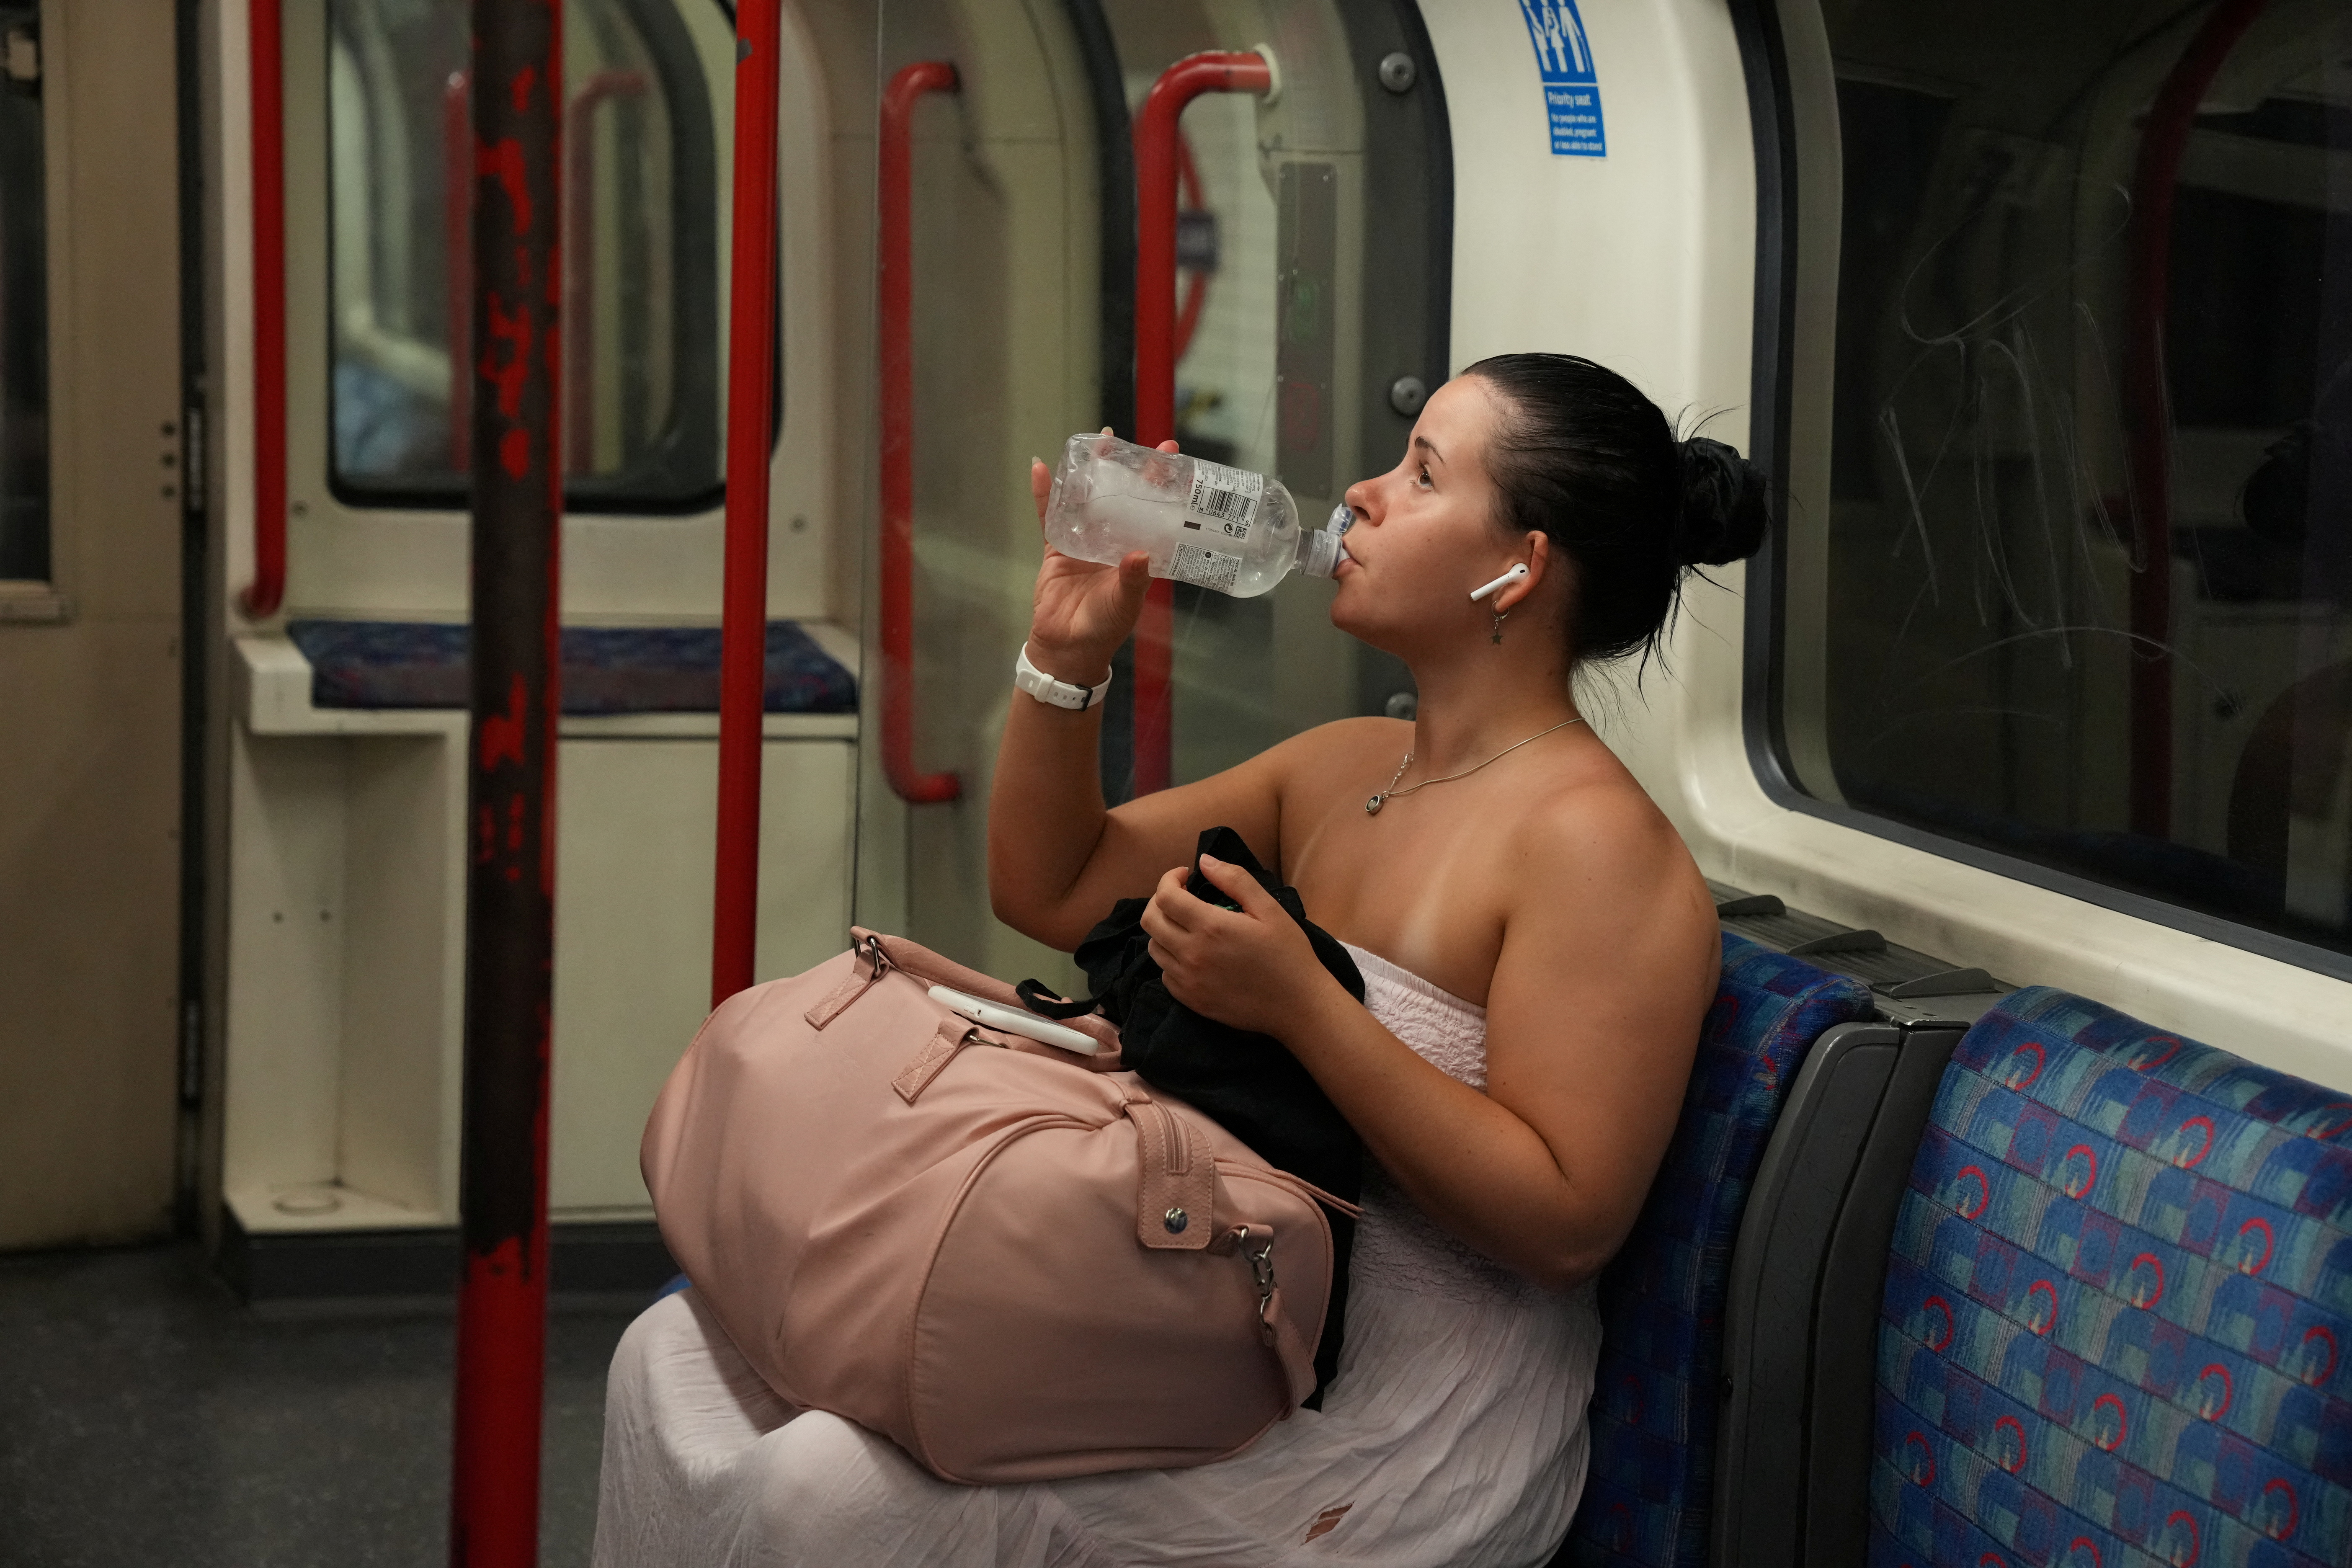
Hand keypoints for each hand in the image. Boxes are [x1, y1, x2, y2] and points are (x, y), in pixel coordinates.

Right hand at [1023, 433, 1177, 684]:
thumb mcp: (1124, 603)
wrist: (1066, 648)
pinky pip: (1050, 515)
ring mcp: (1084, 541)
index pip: (1152, 508)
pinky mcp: (1056, 548)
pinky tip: (1040, 468)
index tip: (1169, 452)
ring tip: (1093, 443)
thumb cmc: (1103, 628)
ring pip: (1087, 498)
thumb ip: (1132, 580)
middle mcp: (1113, 540)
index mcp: (1136, 551)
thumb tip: (1140, 555)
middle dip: (1123, 467)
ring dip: (1087, 471)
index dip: (1159, 481)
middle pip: (1119, 495)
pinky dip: (1044, 493)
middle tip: (1124, 440)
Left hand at [1139, 855, 1338, 1038]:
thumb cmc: (1288, 954)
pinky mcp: (1191, 1001)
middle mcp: (1192, 954)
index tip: (1185, 875)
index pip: (1165, 896)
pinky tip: (1193, 954)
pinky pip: (1165, 973)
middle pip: (1150, 920)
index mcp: (1211, 927)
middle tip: (1180, 897)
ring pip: (1154, 947)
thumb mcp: (1269, 909)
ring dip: (1164, 929)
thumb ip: (1235, 880)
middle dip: (1160, 901)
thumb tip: (1204, 861)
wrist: (1298, 1006)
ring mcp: (1188, 980)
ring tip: (1187, 924)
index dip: (1169, 879)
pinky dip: (1171, 958)